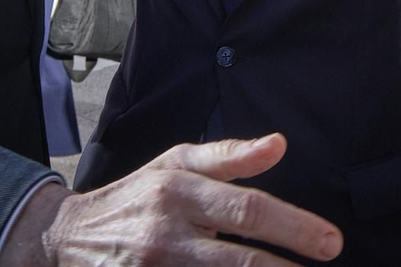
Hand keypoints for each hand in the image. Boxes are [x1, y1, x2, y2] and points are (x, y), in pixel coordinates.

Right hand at [1, 134, 341, 266]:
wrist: (70, 235)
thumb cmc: (139, 194)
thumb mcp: (177, 162)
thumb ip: (230, 155)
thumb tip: (279, 145)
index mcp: (180, 190)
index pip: (248, 208)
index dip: (294, 227)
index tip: (330, 242)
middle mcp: (168, 233)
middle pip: (240, 259)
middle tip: (324, 264)